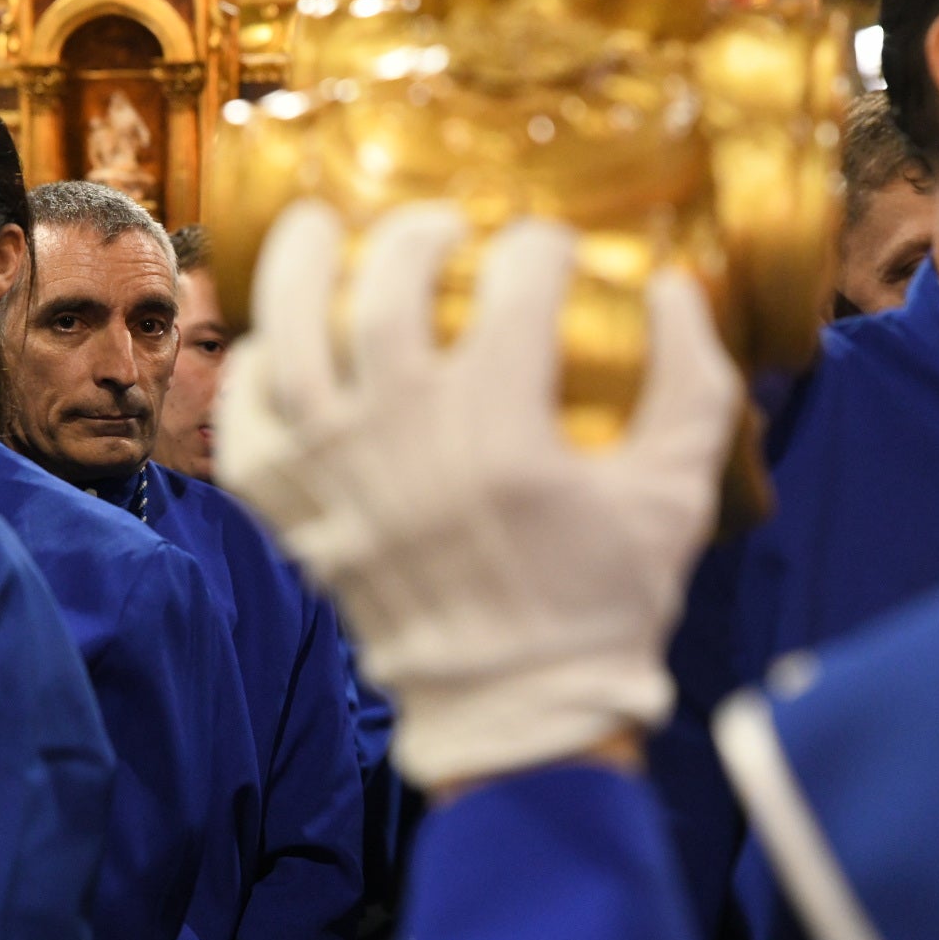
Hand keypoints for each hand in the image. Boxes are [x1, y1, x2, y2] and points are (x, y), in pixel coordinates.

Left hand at [218, 200, 742, 786]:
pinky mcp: (296, 520)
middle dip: (418, 233)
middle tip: (444, 228)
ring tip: (320, 227)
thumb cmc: (605, 603)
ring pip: (291, 338)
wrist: (517, 713)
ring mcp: (335, 480)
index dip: (540, 246)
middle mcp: (405, 441)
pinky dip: (252, 374)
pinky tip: (280, 343)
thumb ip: (691, 381)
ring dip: (302, 267)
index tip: (552, 251)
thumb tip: (673, 287)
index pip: (516, 284)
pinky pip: (246, 426)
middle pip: (387, 288)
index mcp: (504, 429)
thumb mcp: (676, 493)